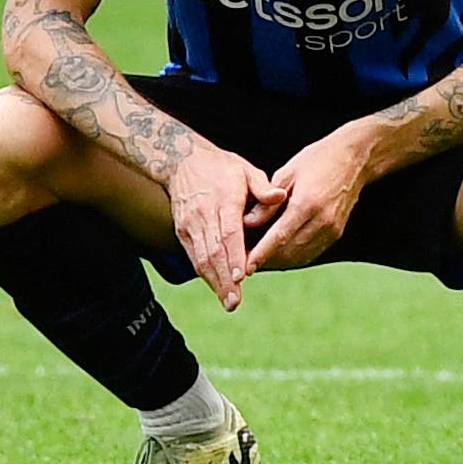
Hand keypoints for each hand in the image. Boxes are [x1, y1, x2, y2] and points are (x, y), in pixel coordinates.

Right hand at [166, 143, 284, 311]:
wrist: (182, 162)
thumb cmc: (221, 168)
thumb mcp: (245, 169)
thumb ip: (263, 186)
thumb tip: (280, 196)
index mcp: (223, 199)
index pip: (228, 232)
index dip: (234, 255)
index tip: (242, 276)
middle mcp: (204, 214)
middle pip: (214, 251)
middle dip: (224, 279)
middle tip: (235, 301)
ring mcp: (190, 224)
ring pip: (201, 258)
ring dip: (215, 282)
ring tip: (229, 302)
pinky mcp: (182, 231)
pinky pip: (193, 256)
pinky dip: (205, 273)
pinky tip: (217, 288)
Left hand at [246, 131, 369, 273]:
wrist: (354, 158)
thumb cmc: (318, 160)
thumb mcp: (287, 173)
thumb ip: (268, 202)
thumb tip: (249, 222)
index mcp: (307, 203)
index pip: (279, 237)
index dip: (261, 254)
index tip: (246, 266)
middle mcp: (322, 221)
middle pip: (289, 252)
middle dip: (266, 261)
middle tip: (245, 261)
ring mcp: (332, 229)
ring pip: (300, 257)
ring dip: (278, 262)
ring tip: (258, 260)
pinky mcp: (336, 233)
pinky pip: (311, 253)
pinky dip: (293, 257)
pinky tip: (279, 254)